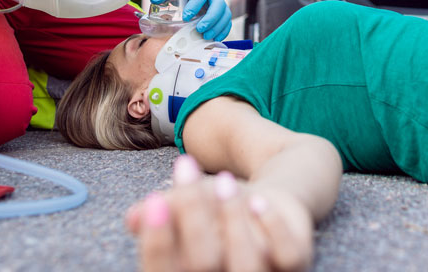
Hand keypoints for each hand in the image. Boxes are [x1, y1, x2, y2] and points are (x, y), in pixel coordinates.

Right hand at [127, 155, 312, 271]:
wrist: (263, 200)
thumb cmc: (214, 207)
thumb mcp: (186, 203)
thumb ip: (163, 210)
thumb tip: (134, 217)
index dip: (157, 241)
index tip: (154, 202)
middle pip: (203, 264)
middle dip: (193, 213)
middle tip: (187, 166)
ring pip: (246, 264)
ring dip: (232, 217)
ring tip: (224, 180)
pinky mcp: (294, 264)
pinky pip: (289, 258)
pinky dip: (275, 228)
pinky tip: (259, 201)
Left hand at [150, 0, 231, 40]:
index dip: (195, 5)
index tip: (186, 17)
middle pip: (219, 5)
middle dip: (210, 19)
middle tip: (200, 29)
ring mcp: (220, 3)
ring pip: (225, 15)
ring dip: (217, 27)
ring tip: (206, 36)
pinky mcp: (223, 12)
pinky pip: (227, 22)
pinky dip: (223, 31)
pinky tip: (215, 38)